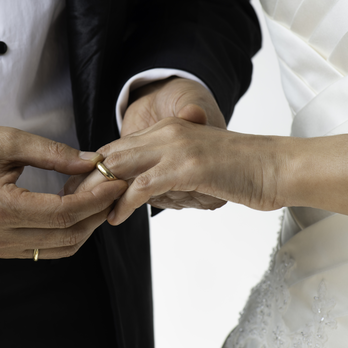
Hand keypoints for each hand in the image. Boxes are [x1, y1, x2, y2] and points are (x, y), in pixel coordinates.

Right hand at [0, 121, 126, 258]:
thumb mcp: (10, 140)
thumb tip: (92, 163)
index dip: (96, 199)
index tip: (116, 182)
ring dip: (84, 228)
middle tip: (114, 191)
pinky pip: (42, 250)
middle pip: (65, 236)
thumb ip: (54, 154)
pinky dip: (65, 234)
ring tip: (99, 200)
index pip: (63, 213)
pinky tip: (76, 211)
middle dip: (97, 214)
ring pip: (58, 249)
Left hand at [93, 117, 284, 224]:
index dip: (96, 168)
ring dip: (100, 193)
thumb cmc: (240, 171)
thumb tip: (142, 193)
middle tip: (70, 202)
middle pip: (113, 154)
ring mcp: (178, 147)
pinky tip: (116, 218)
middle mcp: (169, 132)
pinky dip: (124, 203)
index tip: (80, 190)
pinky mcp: (188, 167)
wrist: (276, 167)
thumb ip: (169, 171)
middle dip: (88, 180)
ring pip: (122, 167)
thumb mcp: (198, 165)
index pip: (120, 146)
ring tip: (87, 214)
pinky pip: (144, 185)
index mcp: (170, 129)